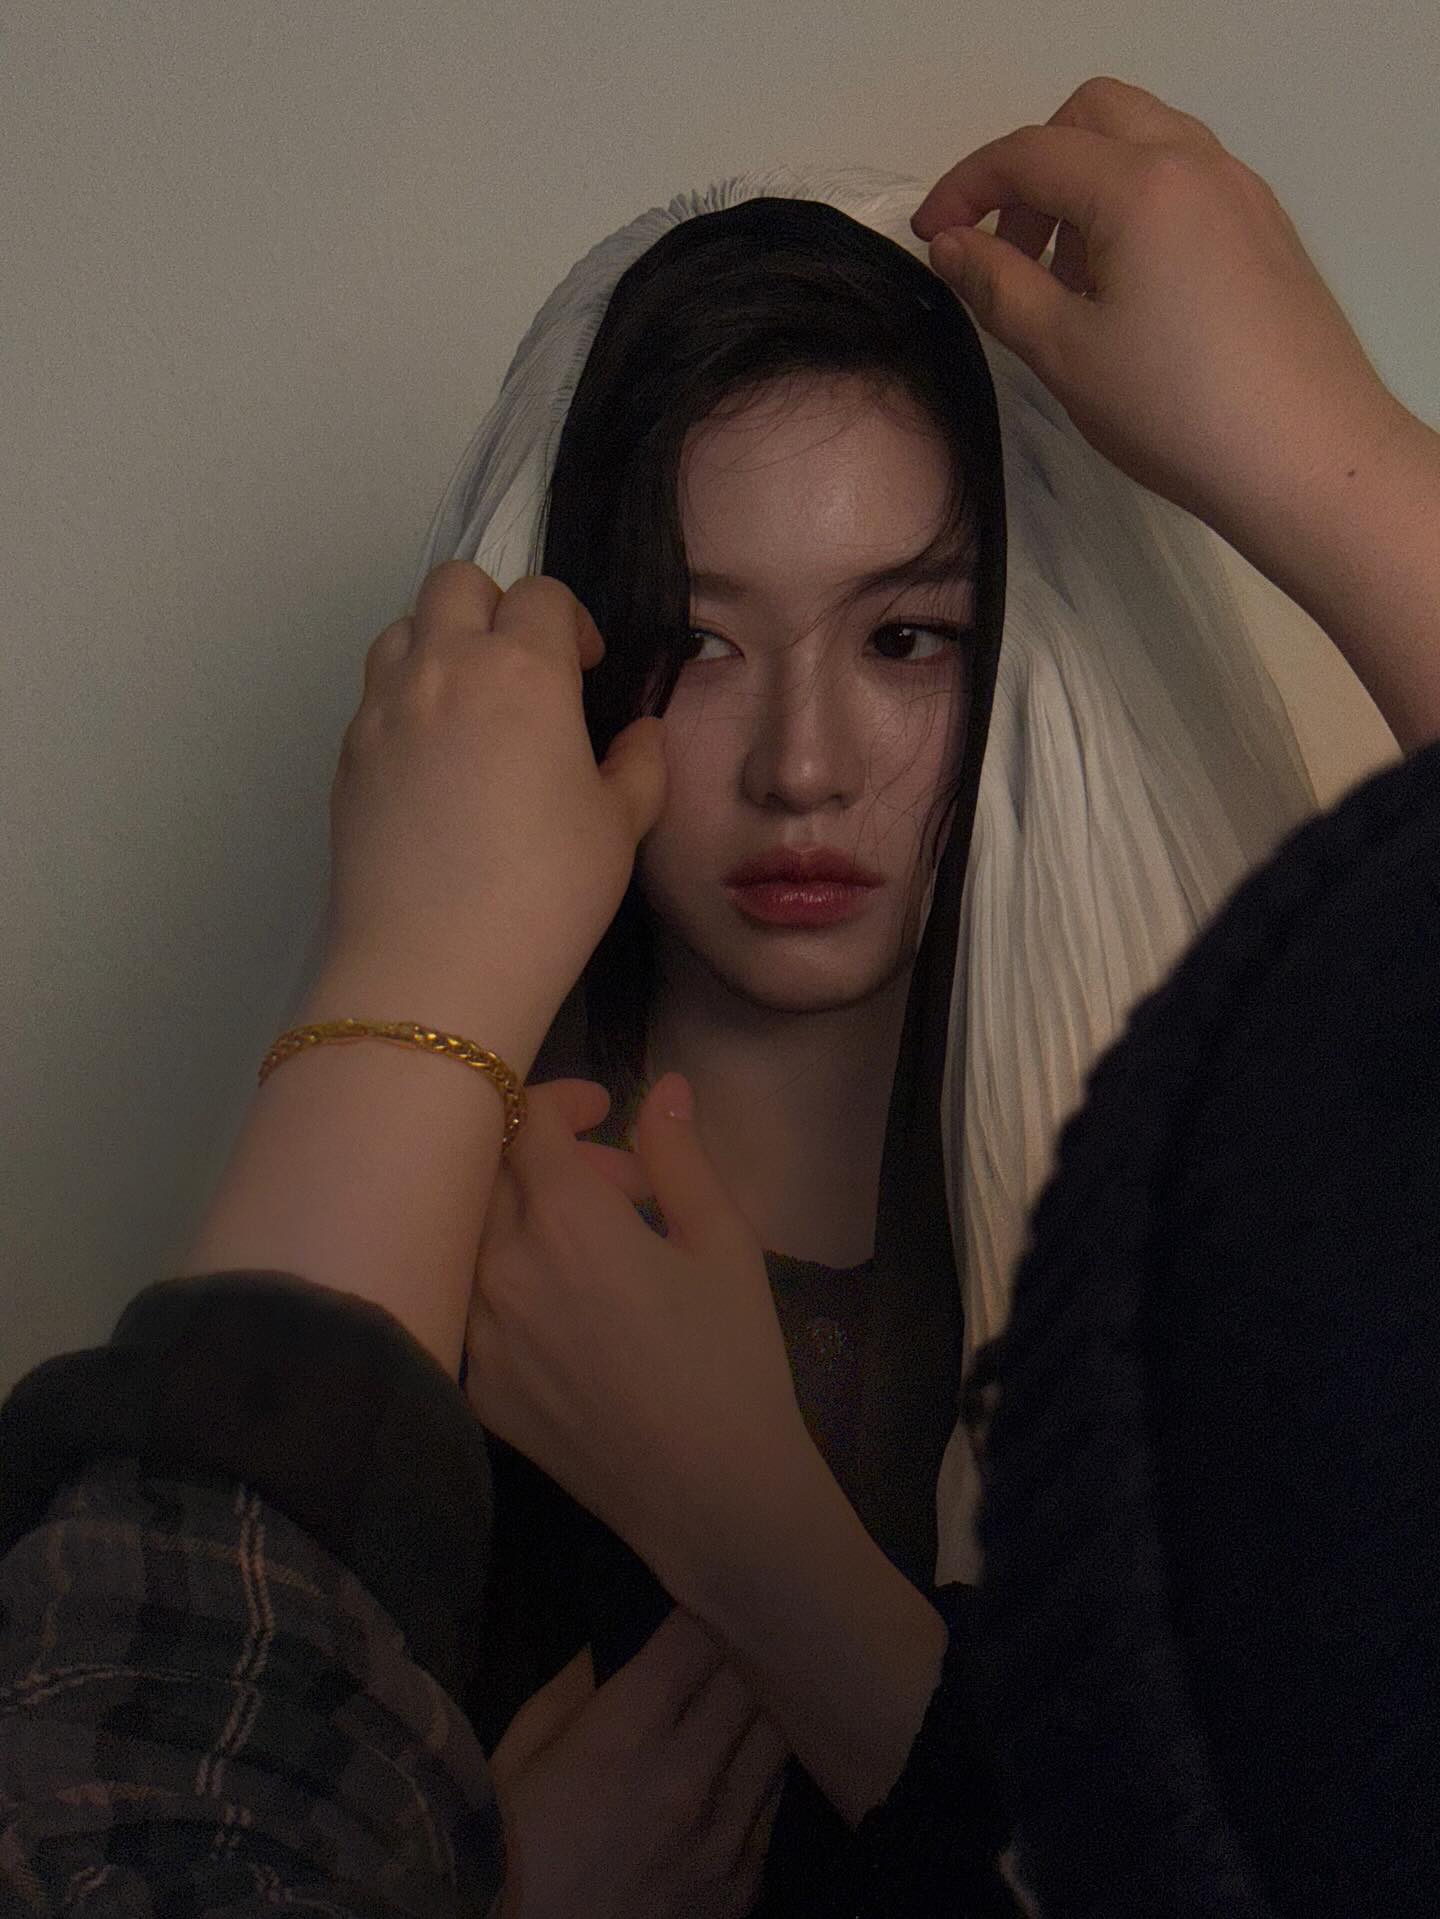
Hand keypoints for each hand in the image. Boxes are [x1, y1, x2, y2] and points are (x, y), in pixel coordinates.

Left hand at [322, 561, 665, 1024]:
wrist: (433, 966)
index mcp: (523, 670)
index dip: (571, 623)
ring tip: (470, 705)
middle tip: (524, 670)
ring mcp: (384, 707)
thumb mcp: (619, 831)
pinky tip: (434, 763)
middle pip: (458, 583)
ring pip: (403, 627)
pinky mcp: (347, 754)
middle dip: (496, 608)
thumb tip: (641, 735)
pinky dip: (406, 700)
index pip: (543, 595)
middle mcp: (445, 667)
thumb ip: (637, 767)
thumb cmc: (545, 894)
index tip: (586, 670)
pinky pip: (375, 693)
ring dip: (440, 642)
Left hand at [464, 1073, 815, 1598]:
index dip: (561, 1099)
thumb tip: (663, 1087)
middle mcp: (501, 1269)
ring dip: (529, 1220)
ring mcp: (479, 1335)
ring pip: (476, 1236)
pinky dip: (514, 1282)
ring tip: (604, 1253)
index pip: (524, 1121)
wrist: (713, 1494)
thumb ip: (679, 1155)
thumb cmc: (733, 1359)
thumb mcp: (724, 1242)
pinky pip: (474, 1304)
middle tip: (625, 1189)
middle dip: (553, 1159)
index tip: (603, 1110)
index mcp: (565, 1221)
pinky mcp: (477, 1389)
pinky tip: (577, 1312)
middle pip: (493, 1173)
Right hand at [489, 1610, 787, 1918]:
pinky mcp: (743, 1887)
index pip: (700, 1633)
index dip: (702, 1604)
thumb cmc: (506, 1849)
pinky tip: (736, 1770)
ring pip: (779, 1737)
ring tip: (741, 1698)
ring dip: (760, 1710)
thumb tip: (618, 1630)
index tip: (698, 1595)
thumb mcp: (519, 1751)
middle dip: (742, 1648)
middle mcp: (688, 1778)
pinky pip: (775, 1806)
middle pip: (754, 1677)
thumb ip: (575, 1683)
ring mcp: (725, 1838)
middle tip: (731, 1635)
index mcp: (626, 1734)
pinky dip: (760, 1778)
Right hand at [911, 75, 1402, 549]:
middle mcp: (1195, 164)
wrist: (1307, 456)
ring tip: (1065, 281)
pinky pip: (1183, 181)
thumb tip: (952, 244)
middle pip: (1091, 117)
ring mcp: (1240, 192)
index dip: (966, 188)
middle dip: (1031, 170)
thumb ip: (999, 286)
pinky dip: (1134, 206)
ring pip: (1143, 142)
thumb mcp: (1065, 353)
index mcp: (1140, 185)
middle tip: (1006, 252)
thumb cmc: (1175, 410)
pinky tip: (1126, 292)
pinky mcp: (1265, 230)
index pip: (1030, 153)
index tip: (931, 239)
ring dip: (1084, 187)